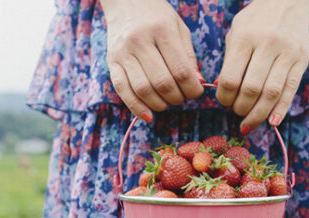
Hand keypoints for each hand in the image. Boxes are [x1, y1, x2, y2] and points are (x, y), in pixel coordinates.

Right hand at [101, 0, 204, 121]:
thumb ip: (189, 57)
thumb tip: (197, 83)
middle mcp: (140, 40)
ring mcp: (123, 52)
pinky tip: (148, 115)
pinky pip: (122, 90)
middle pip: (162, 83)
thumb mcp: (179, 29)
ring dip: (160, 104)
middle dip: (177, 98)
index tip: (196, 92)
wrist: (126, 2)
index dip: (192, 88)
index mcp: (161, 30)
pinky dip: (136, 107)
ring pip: (143, 90)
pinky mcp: (111, 62)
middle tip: (182, 97)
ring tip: (168, 102)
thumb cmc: (158, 18)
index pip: (181, 70)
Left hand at [216, 0, 308, 132]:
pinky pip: (291, 90)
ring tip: (249, 122)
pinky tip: (272, 122)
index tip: (223, 101)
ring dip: (258, 114)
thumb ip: (229, 60)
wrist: (288, 0)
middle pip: (252, 89)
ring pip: (272, 93)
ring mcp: (287, 53)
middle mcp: (267, 45)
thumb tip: (223, 91)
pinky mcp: (302, 60)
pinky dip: (281, 110)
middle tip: (236, 111)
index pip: (231, 79)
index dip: (224, 97)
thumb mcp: (236, 32)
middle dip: (241, 108)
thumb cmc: (256, 20)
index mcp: (245, 38)